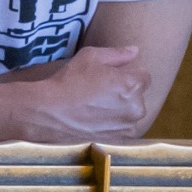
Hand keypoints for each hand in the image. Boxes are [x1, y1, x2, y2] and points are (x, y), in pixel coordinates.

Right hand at [0, 43, 151, 141]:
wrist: (48, 113)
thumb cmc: (69, 81)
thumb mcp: (90, 57)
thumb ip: (117, 53)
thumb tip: (135, 51)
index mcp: (134, 84)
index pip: (144, 75)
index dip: (127, 74)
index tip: (109, 78)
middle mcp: (137, 107)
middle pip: (138, 96)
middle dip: (125, 93)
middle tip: (99, 93)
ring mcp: (128, 126)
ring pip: (130, 114)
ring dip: (120, 110)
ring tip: (95, 109)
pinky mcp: (118, 141)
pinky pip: (122, 129)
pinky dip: (112, 126)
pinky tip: (94, 121)